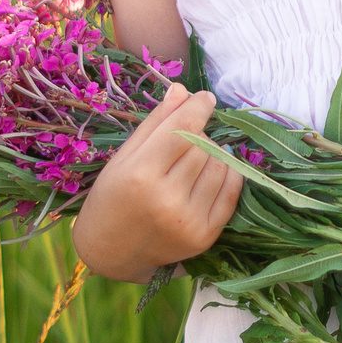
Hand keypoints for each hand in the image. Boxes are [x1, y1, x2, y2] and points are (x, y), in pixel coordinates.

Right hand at [71, 83, 243, 283]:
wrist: (110, 252)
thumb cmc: (111, 198)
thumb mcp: (124, 157)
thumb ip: (155, 124)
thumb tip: (182, 90)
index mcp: (141, 175)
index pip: (183, 129)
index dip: (198, 108)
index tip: (205, 98)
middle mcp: (167, 199)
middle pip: (202, 146)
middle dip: (199, 134)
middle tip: (187, 137)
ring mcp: (189, 220)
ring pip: (220, 166)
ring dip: (214, 154)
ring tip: (196, 157)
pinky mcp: (205, 236)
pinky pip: (232, 192)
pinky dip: (229, 175)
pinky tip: (213, 171)